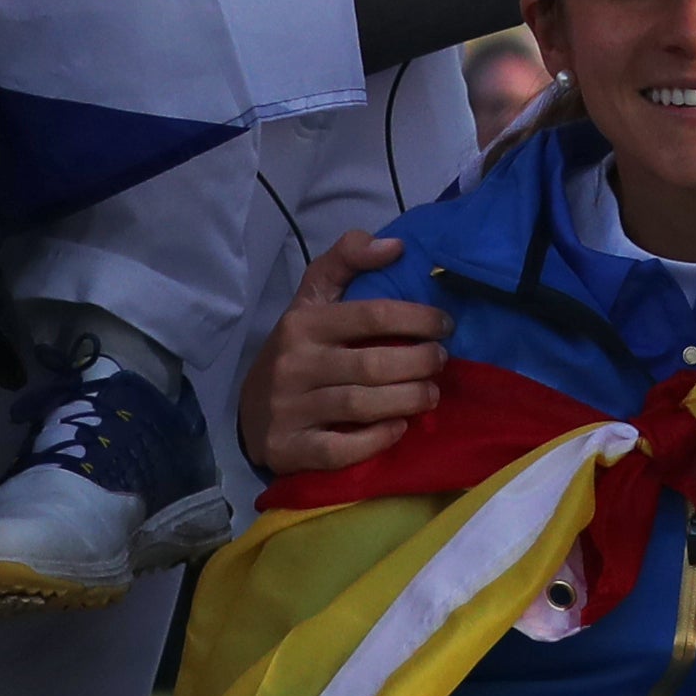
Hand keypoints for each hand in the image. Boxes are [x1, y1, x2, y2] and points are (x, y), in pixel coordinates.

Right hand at [242, 230, 448, 473]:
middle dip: (418, 362)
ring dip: (407, 400)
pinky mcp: (289, 449)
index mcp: (303, 322)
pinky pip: (340, 450)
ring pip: (360, 406)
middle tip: (441, 361)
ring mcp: (289, 409)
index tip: (445, 324)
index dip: (417, 318)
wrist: (250, 411)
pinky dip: (376, 440)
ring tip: (431, 394)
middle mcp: (295, 364)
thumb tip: (395, 245)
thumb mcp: (313, 297)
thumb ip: (347, 260)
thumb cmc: (298, 348)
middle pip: (371, 364)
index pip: (371, 314)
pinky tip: (399, 428)